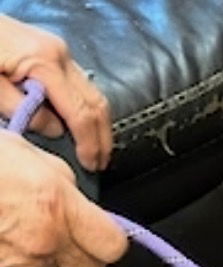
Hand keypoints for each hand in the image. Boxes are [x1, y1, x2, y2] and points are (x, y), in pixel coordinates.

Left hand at [0, 15, 112, 171]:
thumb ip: (24, 112)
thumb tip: (54, 129)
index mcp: (45, 62)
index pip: (80, 112)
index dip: (89, 143)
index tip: (90, 164)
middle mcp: (60, 54)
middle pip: (95, 103)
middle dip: (102, 137)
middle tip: (100, 162)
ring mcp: (58, 50)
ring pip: (93, 93)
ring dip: (97, 124)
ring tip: (95, 148)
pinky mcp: (52, 51)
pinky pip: (80, 84)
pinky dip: (85, 108)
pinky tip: (80, 125)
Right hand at [0, 132, 126, 266]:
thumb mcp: (25, 153)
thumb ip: (61, 181)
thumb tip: (77, 199)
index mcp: (56, 208)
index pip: (113, 245)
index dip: (110, 236)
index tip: (103, 228)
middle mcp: (43, 244)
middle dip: (86, 250)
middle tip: (69, 229)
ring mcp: (20, 266)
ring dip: (53, 257)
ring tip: (28, 229)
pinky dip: (24, 264)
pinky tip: (7, 239)